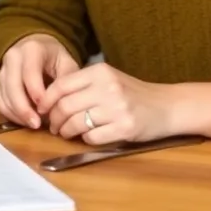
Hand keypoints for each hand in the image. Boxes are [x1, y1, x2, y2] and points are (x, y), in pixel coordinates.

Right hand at [0, 34, 79, 128]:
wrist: (37, 48)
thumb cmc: (54, 58)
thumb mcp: (67, 63)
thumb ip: (66, 81)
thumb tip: (62, 103)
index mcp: (31, 49)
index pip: (30, 72)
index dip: (36, 92)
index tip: (46, 109)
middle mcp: (12, 57)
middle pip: (12, 85)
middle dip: (23, 108)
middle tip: (37, 124)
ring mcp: (3, 70)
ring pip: (3, 95)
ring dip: (17, 113)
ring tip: (33, 124)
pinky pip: (0, 102)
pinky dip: (10, 114)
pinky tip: (25, 121)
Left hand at [37, 62, 173, 144]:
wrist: (167, 106)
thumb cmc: (133, 94)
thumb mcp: (108, 79)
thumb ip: (82, 84)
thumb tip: (49, 99)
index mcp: (99, 72)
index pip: (61, 85)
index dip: (46, 100)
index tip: (42, 109)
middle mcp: (107, 87)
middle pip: (65, 106)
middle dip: (54, 119)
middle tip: (53, 126)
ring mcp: (117, 108)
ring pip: (76, 123)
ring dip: (66, 131)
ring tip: (66, 133)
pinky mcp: (126, 128)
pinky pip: (93, 137)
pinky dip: (86, 139)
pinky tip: (88, 136)